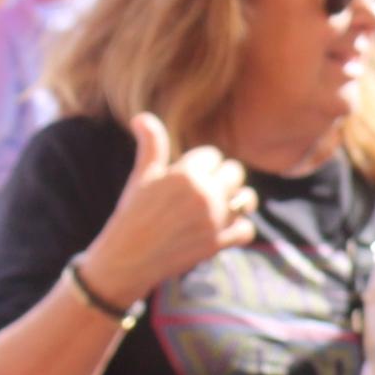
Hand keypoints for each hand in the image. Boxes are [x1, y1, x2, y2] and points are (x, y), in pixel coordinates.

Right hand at [83, 113, 254, 304]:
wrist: (128, 257)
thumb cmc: (133, 213)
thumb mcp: (141, 176)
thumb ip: (151, 145)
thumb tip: (142, 116)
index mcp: (186, 174)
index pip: (212, 155)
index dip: (203, 162)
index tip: (192, 172)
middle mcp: (204, 195)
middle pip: (235, 172)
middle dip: (224, 177)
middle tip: (210, 186)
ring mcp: (214, 220)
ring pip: (246, 199)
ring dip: (240, 199)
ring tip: (227, 203)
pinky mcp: (218, 243)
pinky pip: (247, 229)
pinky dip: (241, 227)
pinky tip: (228, 226)